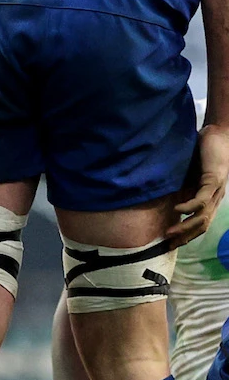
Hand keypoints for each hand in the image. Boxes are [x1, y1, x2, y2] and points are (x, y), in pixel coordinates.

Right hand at [171, 124, 228, 242]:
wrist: (218, 134)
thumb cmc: (201, 152)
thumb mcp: (186, 174)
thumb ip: (179, 187)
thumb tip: (162, 199)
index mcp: (208, 198)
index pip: (199, 223)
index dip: (186, 235)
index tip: (170, 244)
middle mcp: (214, 198)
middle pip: (202, 225)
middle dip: (185, 237)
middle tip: (168, 244)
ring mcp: (216, 190)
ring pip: (203, 216)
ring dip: (186, 227)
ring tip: (169, 232)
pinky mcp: (213, 180)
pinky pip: (202, 199)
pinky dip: (189, 207)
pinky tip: (178, 210)